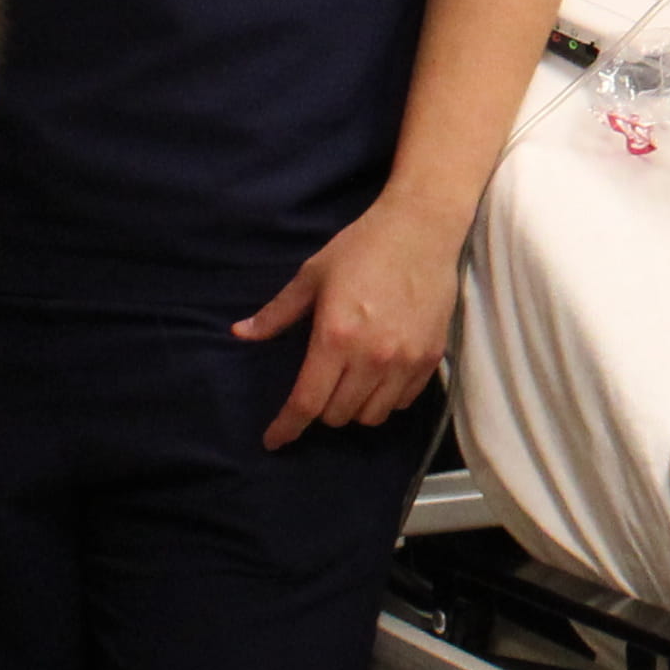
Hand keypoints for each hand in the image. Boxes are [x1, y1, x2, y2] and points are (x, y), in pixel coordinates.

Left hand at [233, 203, 460, 447]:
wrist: (422, 229)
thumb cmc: (361, 248)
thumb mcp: (311, 276)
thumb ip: (277, 313)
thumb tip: (239, 334)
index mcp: (335, 337)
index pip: (307, 402)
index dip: (287, 427)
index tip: (274, 440)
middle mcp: (371, 357)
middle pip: (337, 415)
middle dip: (320, 410)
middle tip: (317, 389)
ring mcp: (404, 361)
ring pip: (371, 416)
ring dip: (353, 409)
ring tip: (348, 386)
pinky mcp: (430, 358)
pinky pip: (402, 402)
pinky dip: (385, 400)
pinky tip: (378, 379)